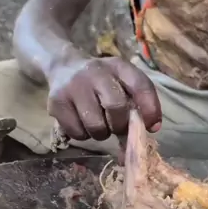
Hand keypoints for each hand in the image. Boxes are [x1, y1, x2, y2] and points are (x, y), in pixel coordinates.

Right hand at [47, 56, 161, 141]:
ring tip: (98, 124)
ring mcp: (73, 86)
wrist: (64, 67)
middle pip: (116, 107)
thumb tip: (142, 142)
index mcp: (118, 66)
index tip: (150, 126)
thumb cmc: (102, 83)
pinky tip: (82, 122)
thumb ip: (136, 107)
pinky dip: (83, 135)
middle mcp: (96, 72)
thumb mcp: (121, 84)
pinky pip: (77, 133)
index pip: (141, 85)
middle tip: (116, 127)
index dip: (150, 109)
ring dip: (101, 133)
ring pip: (95, 126)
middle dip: (120, 125)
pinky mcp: (56, 102)